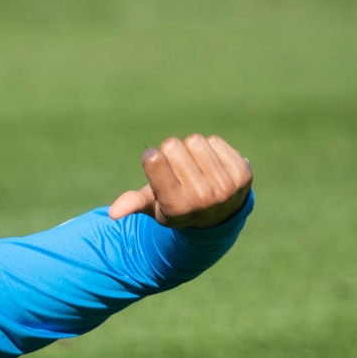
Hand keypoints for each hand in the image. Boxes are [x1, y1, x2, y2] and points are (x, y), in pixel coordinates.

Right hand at [108, 134, 252, 228]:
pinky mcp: (243, 173)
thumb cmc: (177, 205)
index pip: (154, 160)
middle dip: (172, 154)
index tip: (157, 168)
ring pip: (195, 141)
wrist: (219, 216)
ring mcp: (226, 186)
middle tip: (180, 173)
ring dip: (191, 150)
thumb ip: (133, 204)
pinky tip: (213, 166)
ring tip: (196, 168)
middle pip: (172, 146)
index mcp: (176, 207)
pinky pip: (215, 141)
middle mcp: (202, 199)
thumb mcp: (153, 207)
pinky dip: (210, 149)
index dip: (152, 158)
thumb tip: (113, 214)